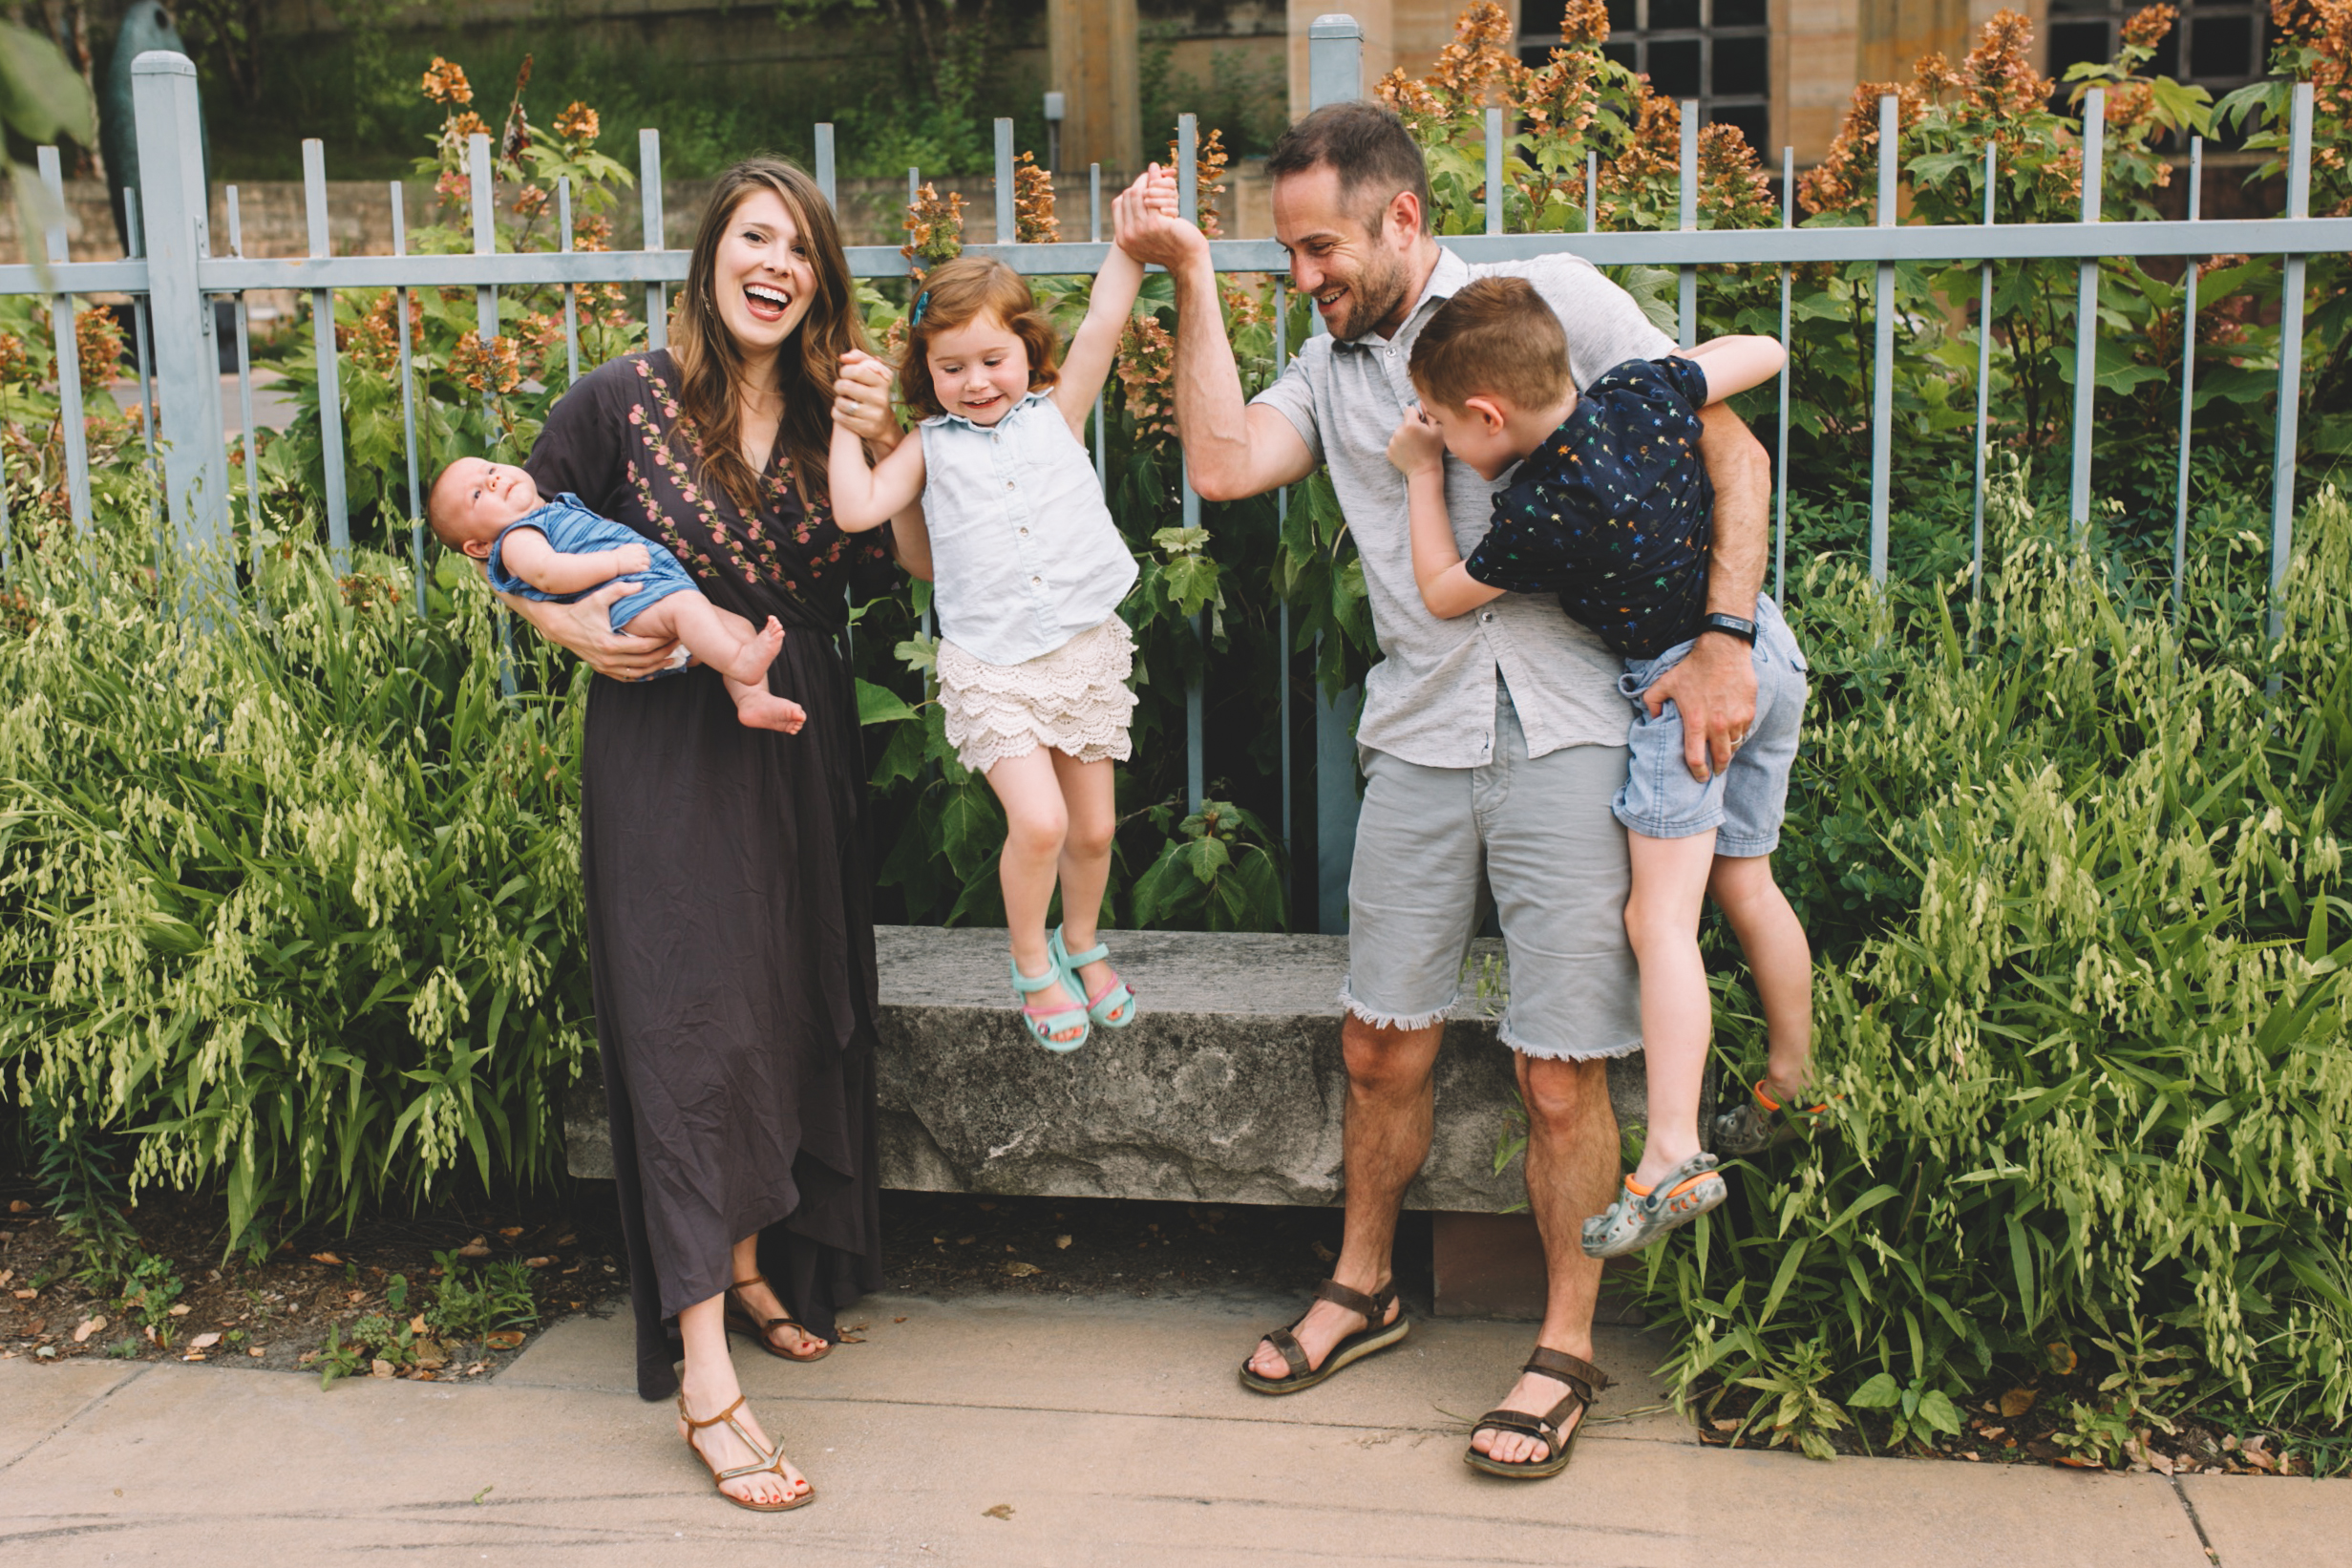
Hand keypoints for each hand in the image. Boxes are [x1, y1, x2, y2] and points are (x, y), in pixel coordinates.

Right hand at [502, 579, 680, 680]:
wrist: (558, 626)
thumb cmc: (580, 610)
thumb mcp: (598, 597)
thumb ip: (619, 589)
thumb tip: (641, 584)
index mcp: (609, 643)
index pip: (644, 647)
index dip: (661, 642)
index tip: (674, 635)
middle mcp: (607, 659)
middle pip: (644, 662)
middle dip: (664, 655)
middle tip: (678, 646)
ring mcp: (604, 666)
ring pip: (637, 673)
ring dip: (656, 668)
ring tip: (672, 660)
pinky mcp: (601, 669)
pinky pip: (625, 677)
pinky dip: (641, 675)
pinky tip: (653, 670)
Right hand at [610, 541, 650, 575]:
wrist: (612, 562)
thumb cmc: (615, 556)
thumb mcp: (624, 548)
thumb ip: (631, 548)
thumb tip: (635, 549)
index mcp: (634, 547)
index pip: (644, 548)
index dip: (644, 552)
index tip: (642, 556)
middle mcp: (637, 552)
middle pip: (647, 555)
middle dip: (646, 558)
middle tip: (643, 563)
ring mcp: (638, 560)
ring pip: (648, 561)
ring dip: (646, 564)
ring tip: (643, 567)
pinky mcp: (638, 567)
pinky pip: (646, 568)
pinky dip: (645, 569)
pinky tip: (641, 571)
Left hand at [833, 348, 902, 452]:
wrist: (882, 422)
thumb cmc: (872, 390)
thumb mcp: (872, 372)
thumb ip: (859, 358)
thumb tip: (843, 357)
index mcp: (883, 381)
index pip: (857, 370)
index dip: (845, 371)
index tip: (845, 374)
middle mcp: (881, 398)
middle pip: (846, 386)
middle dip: (838, 385)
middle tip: (841, 388)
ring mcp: (874, 414)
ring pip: (841, 403)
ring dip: (838, 401)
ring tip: (843, 400)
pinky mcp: (866, 428)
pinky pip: (840, 417)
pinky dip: (836, 413)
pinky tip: (842, 411)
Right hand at [1113, 166, 1209, 273]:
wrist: (1188, 262)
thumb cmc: (1170, 248)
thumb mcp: (1147, 237)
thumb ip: (1137, 221)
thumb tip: (1134, 193)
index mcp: (1122, 239)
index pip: (1118, 203)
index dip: (1131, 189)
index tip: (1145, 183)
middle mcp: (1129, 235)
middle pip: (1129, 195)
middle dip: (1143, 181)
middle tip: (1156, 172)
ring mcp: (1142, 230)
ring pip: (1141, 193)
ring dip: (1155, 182)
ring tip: (1165, 176)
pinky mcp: (1157, 224)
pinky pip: (1156, 198)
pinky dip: (1164, 188)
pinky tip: (1172, 185)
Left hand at [1386, 405, 1445, 476]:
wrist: (1424, 471)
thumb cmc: (1434, 450)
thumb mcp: (1438, 430)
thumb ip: (1430, 413)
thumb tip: (1422, 401)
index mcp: (1410, 424)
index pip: (1410, 409)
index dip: (1417, 416)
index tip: (1422, 426)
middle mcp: (1398, 431)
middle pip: (1404, 422)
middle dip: (1411, 427)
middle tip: (1420, 440)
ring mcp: (1392, 442)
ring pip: (1398, 433)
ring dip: (1405, 437)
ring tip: (1414, 447)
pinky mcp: (1388, 451)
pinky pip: (1394, 443)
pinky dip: (1400, 446)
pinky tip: (1408, 453)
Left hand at [1642, 631, 1758, 781]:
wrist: (1723, 650)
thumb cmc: (1692, 667)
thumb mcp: (1664, 683)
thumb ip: (1652, 703)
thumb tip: (1651, 718)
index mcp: (1695, 722)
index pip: (1696, 758)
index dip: (1697, 772)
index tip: (1699, 777)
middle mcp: (1717, 725)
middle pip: (1720, 759)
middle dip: (1717, 769)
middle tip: (1714, 772)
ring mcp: (1736, 719)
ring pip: (1734, 746)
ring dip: (1728, 751)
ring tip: (1722, 752)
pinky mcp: (1749, 711)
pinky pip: (1744, 731)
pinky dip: (1738, 735)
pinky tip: (1731, 732)